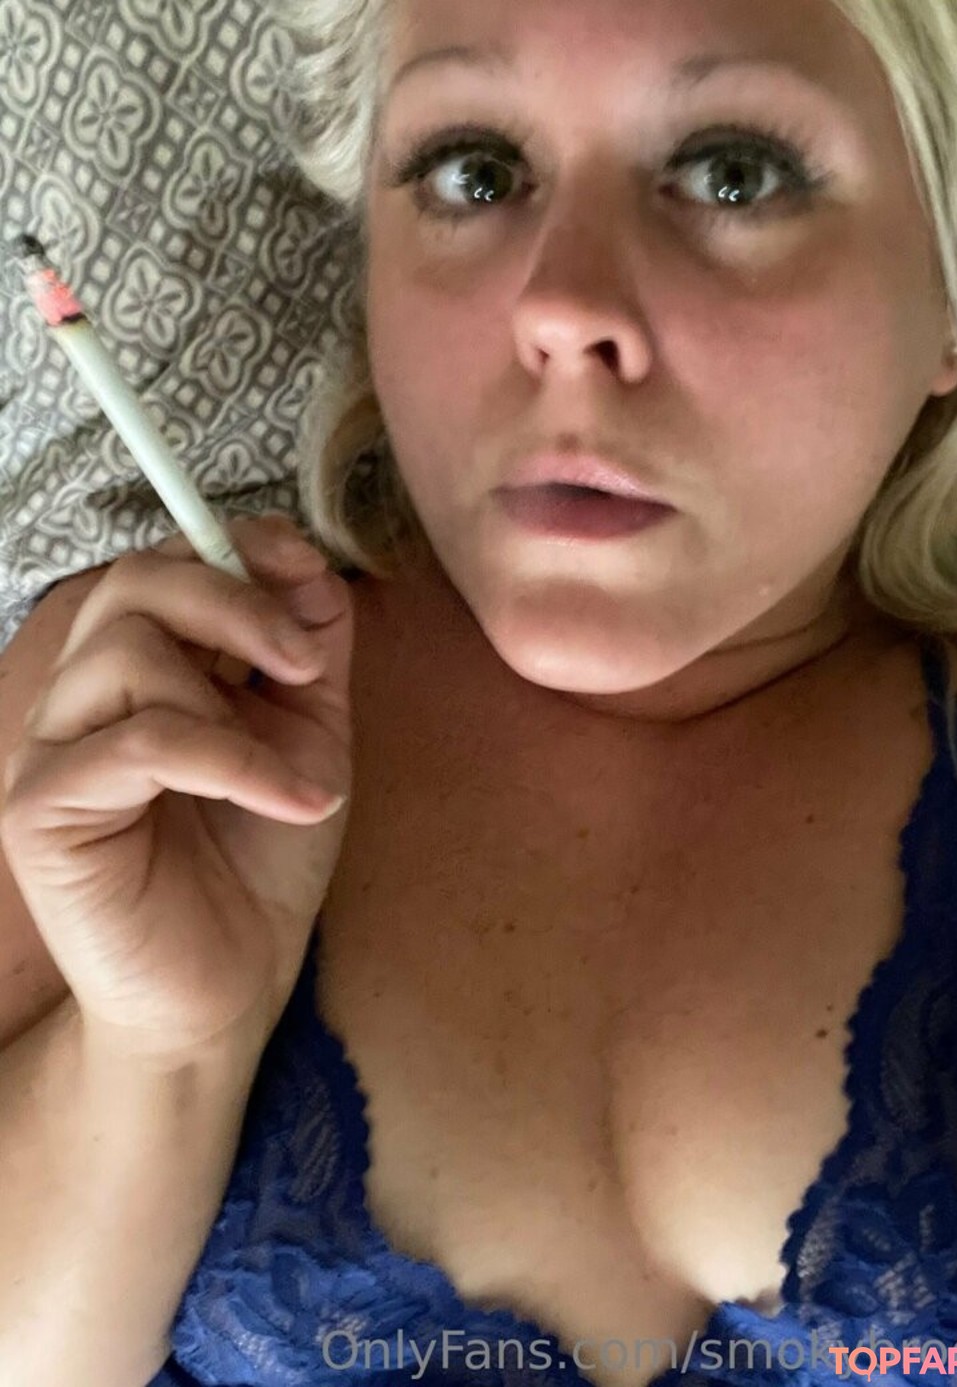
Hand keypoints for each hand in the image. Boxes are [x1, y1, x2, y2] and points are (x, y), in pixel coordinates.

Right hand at [0, 514, 354, 1064]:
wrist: (228, 985)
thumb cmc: (261, 861)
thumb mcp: (308, 735)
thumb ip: (307, 648)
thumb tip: (305, 558)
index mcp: (144, 670)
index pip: (163, 564)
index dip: (237, 551)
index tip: (308, 577)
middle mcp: (85, 696)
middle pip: (131, 583)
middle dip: (234, 600)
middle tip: (305, 664)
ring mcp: (53, 748)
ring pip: (128, 652)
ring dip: (236, 706)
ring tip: (296, 773)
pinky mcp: (42, 809)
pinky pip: (138, 743)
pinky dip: (232, 761)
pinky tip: (292, 801)